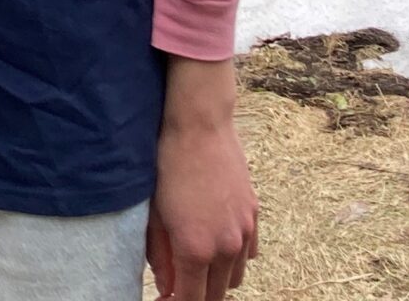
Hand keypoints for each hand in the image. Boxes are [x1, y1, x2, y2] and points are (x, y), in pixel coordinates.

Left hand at [148, 61, 256, 300]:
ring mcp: (244, 231)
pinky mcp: (254, 215)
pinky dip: (234, 258)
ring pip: (235, 277)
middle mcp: (226, 247)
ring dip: (216, 279)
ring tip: (197, 265)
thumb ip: (161, 257)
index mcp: (196, 250)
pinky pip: (249, 253)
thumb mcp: (155, 214)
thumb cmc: (168, 165)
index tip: (166, 299)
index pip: (191, 300)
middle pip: (216, 295)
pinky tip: (218, 244)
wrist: (200, 125)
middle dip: (197, 295)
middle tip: (179, 285)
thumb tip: (167, 286)